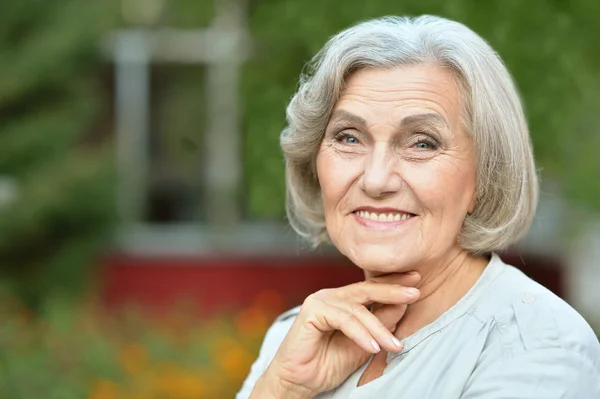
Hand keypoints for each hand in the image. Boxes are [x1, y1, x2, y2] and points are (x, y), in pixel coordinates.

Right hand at [253, 272, 420, 397]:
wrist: (298, 383)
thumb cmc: (327, 365)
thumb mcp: (364, 345)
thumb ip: (380, 325)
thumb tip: (403, 306)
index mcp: (343, 301)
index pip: (372, 288)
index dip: (394, 284)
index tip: (418, 280)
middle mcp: (332, 296)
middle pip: (367, 290)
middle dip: (393, 291)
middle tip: (415, 292)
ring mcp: (320, 301)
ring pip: (358, 309)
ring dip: (380, 329)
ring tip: (396, 346)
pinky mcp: (312, 311)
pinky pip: (344, 320)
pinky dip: (361, 334)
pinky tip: (373, 348)